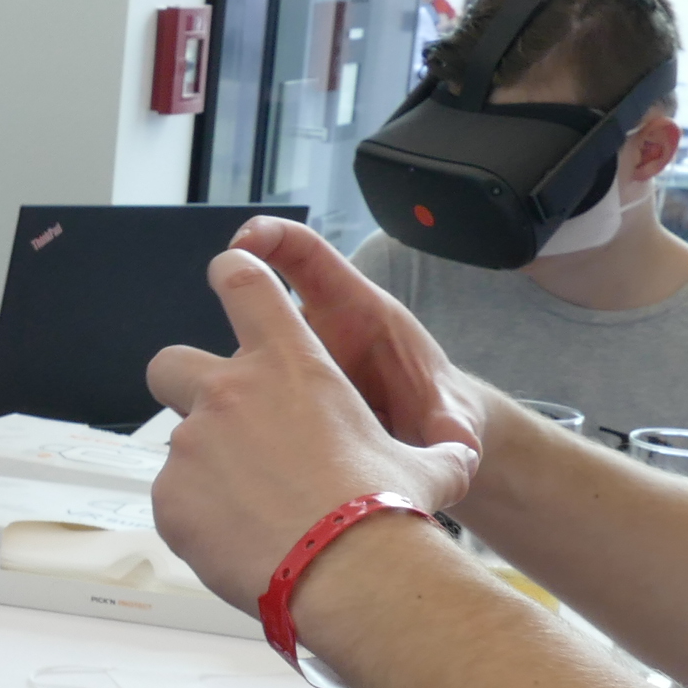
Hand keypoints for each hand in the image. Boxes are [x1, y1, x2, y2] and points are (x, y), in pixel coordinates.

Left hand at [146, 242, 478, 614]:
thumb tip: (464, 457)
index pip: (243, 283)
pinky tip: (240, 542)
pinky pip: (174, 500)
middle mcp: (228, 393)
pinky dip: (199, 518)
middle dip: (184, 387)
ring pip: (175, 444)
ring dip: (204, 468)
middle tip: (220, 426)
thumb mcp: (426, 469)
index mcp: (289, 363)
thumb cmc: (386, 513)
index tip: (229, 279)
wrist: (348, 574)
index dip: (232, 274)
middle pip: (171, 363)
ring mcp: (192, 443)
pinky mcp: (170, 496)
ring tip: (249, 508)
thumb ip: (434, 452)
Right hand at [219, 218, 490, 454]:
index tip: (243, 243)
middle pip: (259, 308)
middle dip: (236, 311)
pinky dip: (240, 418)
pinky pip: (248, 400)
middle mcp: (316, 334)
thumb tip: (456, 442)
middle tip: (231, 328)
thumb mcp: (451, 415)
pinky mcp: (279, 401)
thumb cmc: (437, 408)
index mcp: (358, 310)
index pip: (305, 254)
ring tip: (259, 419)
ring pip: (247, 362)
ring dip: (241, 383)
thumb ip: (451, 423)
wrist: (427, 442)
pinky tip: (248, 451)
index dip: (272, 237)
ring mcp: (292, 369)